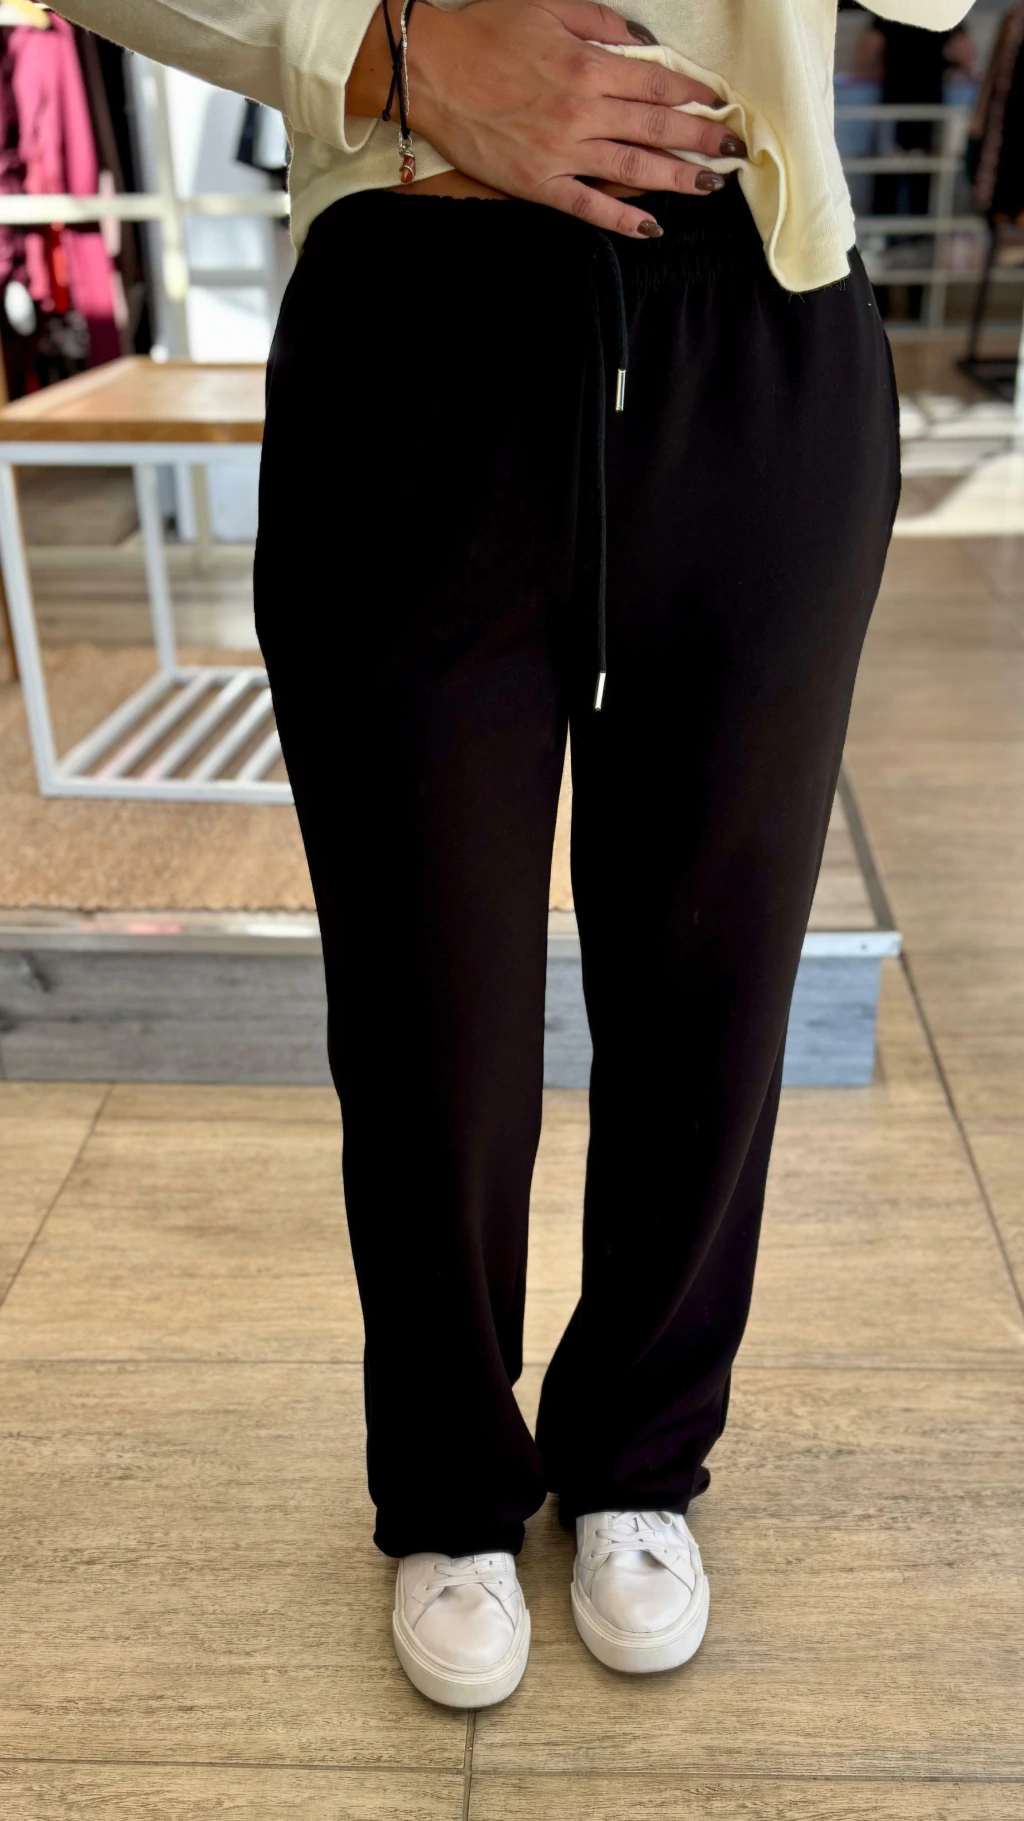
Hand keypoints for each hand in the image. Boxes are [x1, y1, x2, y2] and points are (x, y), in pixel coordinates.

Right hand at [404, 0, 744, 237]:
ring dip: (677, 179)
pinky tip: (652, 229)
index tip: (718, 105)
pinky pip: (588, 206)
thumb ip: (601, 22)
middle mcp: (583, 110)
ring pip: (633, 169)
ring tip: (709, 187)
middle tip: (733, 153)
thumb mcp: (548, 6)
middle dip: (700, 140)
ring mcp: (562, 150)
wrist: (432, 71)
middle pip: (656, 128)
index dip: (693, 95)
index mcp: (588, 65)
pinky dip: (622, 220)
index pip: (657, 82)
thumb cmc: (486, 33)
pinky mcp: (538, 183)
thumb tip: (643, 40)